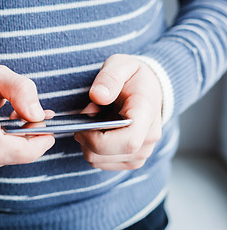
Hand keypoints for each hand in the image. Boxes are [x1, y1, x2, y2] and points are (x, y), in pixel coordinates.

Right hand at [0, 65, 54, 171]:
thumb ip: (20, 89)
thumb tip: (38, 115)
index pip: (0, 147)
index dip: (32, 146)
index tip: (49, 132)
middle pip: (10, 155)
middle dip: (34, 140)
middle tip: (38, 119)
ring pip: (9, 158)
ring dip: (24, 142)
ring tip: (21, 119)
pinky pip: (2, 160)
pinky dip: (14, 146)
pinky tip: (10, 129)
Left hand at [74, 54, 161, 170]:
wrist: (149, 90)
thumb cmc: (133, 78)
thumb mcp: (121, 65)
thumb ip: (109, 77)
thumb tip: (97, 96)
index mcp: (146, 115)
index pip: (127, 141)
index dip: (97, 138)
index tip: (82, 124)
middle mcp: (148, 140)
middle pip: (105, 154)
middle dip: (85, 137)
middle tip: (87, 115)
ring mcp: (140, 153)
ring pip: (98, 160)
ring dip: (87, 142)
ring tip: (95, 121)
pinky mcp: (131, 160)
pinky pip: (100, 162)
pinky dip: (92, 149)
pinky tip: (99, 131)